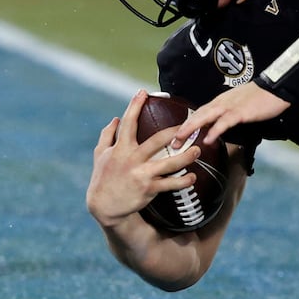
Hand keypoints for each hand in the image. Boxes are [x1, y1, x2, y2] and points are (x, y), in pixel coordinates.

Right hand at [86, 90, 202, 227]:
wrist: (104, 207)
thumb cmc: (103, 178)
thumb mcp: (100, 155)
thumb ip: (107, 136)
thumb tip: (115, 118)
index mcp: (120, 148)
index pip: (128, 123)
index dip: (134, 106)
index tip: (142, 92)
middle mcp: (131, 159)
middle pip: (156, 141)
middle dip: (174, 131)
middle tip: (190, 123)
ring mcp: (141, 174)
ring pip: (168, 163)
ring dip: (186, 156)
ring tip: (198, 150)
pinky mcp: (148, 189)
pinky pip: (169, 184)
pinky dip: (182, 181)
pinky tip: (193, 177)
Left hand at [175, 81, 287, 146]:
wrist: (275, 88)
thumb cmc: (260, 97)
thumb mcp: (240, 104)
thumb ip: (228, 113)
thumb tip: (219, 124)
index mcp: (221, 101)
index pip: (199, 113)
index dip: (187, 124)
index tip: (177, 135)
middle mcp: (221, 103)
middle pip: (197, 115)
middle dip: (183, 128)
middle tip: (172, 142)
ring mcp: (230, 106)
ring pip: (205, 117)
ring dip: (191, 128)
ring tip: (180, 140)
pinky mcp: (240, 112)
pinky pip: (224, 122)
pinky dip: (215, 131)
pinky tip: (208, 140)